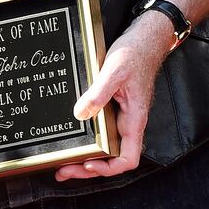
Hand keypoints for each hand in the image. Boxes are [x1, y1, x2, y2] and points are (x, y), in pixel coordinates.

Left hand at [53, 11, 173, 180]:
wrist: (144, 38)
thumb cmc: (136, 53)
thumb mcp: (114, 71)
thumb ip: (98, 93)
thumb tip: (80, 114)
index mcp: (134, 119)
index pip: (128, 159)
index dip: (109, 168)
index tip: (88, 164)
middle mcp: (128, 122)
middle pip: (112, 158)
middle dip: (88, 168)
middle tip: (64, 170)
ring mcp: (121, 116)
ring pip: (106, 146)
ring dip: (86, 156)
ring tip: (63, 161)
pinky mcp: (113, 108)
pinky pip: (101, 130)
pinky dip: (87, 137)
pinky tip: (73, 134)